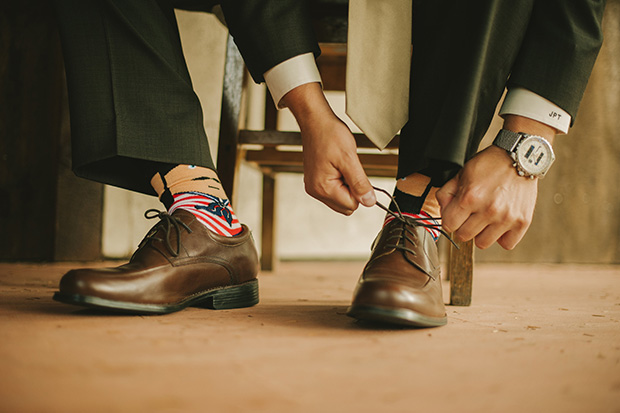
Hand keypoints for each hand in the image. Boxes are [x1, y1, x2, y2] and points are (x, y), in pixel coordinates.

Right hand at [281, 83, 375, 214]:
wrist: (315, 121)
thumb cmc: (329, 134)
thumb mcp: (350, 159)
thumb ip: (360, 183)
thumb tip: (370, 201)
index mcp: (323, 188)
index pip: (351, 205)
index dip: (359, 190)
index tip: (355, 172)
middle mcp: (315, 191)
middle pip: (345, 206)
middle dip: (352, 190)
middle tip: (349, 169)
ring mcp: (314, 187)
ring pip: (340, 199)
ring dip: (347, 185)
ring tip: (342, 166)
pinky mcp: (315, 181)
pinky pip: (334, 190)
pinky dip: (340, 181)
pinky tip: (337, 166)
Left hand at [436, 145, 537, 249]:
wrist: (520, 157)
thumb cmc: (490, 165)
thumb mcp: (462, 173)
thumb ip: (446, 193)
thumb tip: (443, 211)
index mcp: (470, 198)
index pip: (449, 225)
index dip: (450, 219)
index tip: (456, 214)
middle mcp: (488, 210)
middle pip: (464, 236)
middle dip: (464, 226)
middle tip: (472, 215)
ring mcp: (506, 218)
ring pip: (483, 243)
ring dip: (481, 233)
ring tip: (486, 219)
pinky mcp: (522, 222)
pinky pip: (506, 244)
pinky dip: (502, 237)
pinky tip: (500, 225)